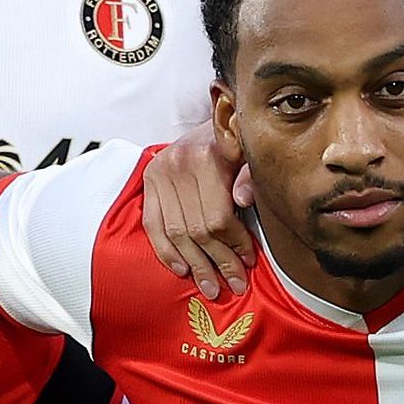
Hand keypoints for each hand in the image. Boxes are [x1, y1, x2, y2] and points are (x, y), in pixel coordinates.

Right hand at [137, 119, 251, 295]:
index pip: (219, 217)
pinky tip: (182, 269)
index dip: (235, 244)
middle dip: (218, 262)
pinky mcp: (148, 180)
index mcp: (207, 157)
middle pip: (197, 229)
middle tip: (234, 285)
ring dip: (195, 264)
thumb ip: (251, 176)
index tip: (248, 262)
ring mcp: (159, 173)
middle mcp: (178, 164)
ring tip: (211, 286)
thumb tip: (243, 200)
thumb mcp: (254, 155)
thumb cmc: (241, 142)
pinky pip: (153, 225)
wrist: (218, 117)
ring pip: (176, 232)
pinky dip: (166, 251)